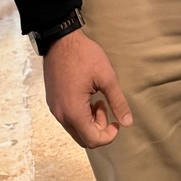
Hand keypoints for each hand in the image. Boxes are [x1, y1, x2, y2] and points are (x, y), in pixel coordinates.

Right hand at [43, 29, 132, 148]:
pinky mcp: (52, 101)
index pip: (92, 140)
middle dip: (99, 129)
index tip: (117, 121)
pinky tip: (87, 96)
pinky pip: (68, 118)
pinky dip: (80, 115)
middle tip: (106, 107)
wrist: (59, 40)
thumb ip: (117, 102)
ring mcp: (54, 108)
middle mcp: (61, 114)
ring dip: (89, 121)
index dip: (109, 136)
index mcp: (74, 111)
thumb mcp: (106, 77)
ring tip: (97, 100)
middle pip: (83, 139)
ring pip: (75, 129)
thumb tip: (127, 123)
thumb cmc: (83, 56)